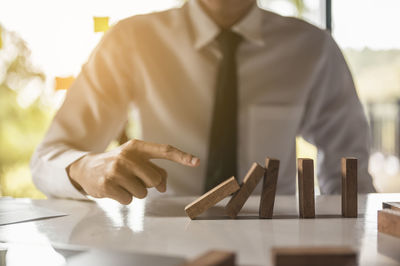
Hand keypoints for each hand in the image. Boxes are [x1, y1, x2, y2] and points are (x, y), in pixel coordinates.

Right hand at [67, 139, 199, 203]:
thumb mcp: (136, 161)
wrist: (86, 168)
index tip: (197, 162)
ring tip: (122, 183)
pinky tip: (114, 189)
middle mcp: (127, 155)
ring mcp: (116, 169)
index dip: (182, 156)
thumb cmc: (118, 165)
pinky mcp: (107, 184)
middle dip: (148, 184)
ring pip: (143, 192)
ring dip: (135, 192)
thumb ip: (155, 170)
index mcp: (138, 147)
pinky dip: (124, 198)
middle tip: (133, 178)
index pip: (165, 150)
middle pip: (156, 179)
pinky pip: (129, 200)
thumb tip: (164, 187)